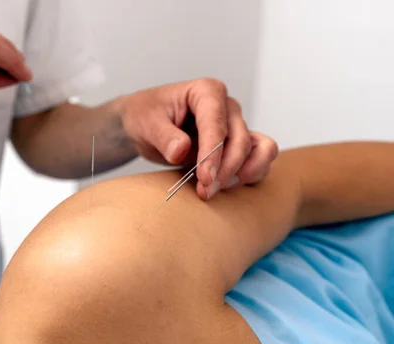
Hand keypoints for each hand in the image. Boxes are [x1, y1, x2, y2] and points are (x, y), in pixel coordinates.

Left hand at [120, 79, 277, 199]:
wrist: (144, 124)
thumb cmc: (145, 116)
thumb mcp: (147, 123)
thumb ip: (164, 136)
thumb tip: (181, 151)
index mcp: (206, 92)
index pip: (216, 124)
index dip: (213, 153)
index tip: (205, 178)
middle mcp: (227, 107)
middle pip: (241, 139)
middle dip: (226, 169)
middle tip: (207, 190)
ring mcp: (235, 126)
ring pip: (261, 148)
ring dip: (246, 172)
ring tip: (220, 188)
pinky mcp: (237, 145)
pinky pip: (259, 159)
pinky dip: (250, 174)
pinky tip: (228, 186)